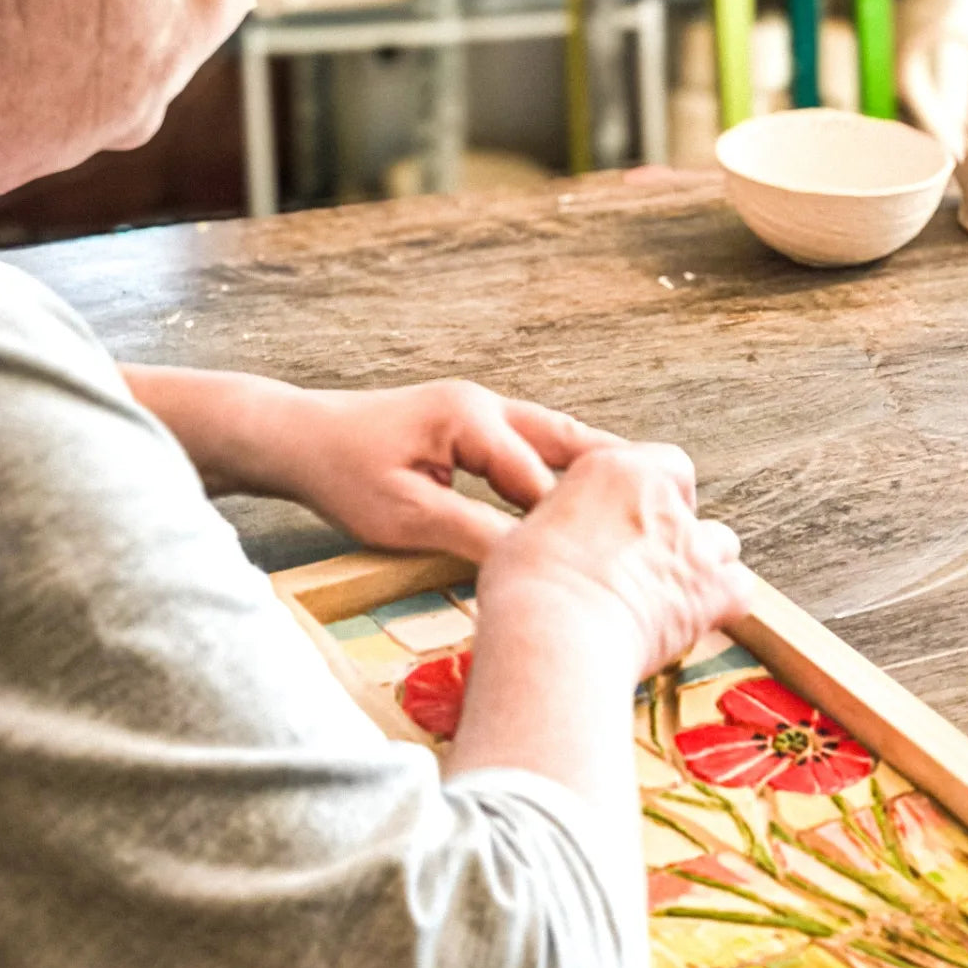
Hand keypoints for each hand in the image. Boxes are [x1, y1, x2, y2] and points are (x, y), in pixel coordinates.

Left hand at [264, 379, 621, 560]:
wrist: (295, 436)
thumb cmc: (340, 473)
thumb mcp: (403, 516)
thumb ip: (471, 534)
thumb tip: (532, 562)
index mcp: (472, 419)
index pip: (541, 477)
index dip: (575, 521)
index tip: (616, 556)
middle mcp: (487, 405)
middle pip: (571, 439)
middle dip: (619, 473)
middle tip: (672, 504)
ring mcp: (483, 410)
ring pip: (559, 439)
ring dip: (598, 469)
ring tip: (647, 502)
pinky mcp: (475, 425)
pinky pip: (536, 446)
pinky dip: (568, 469)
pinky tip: (590, 499)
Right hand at [476, 443, 751, 680]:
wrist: (555, 634)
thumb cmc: (525, 593)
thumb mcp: (522, 537)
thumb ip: (555, 529)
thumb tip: (546, 545)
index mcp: (613, 469)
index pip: (660, 461)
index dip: (656, 488)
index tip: (637, 512)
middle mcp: (660, 498)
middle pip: (688, 504)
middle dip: (673, 529)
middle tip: (644, 560)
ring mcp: (692, 543)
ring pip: (721, 541)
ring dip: (702, 563)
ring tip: (671, 591)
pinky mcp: (711, 591)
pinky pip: (740, 589)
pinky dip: (724, 602)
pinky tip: (700, 618)